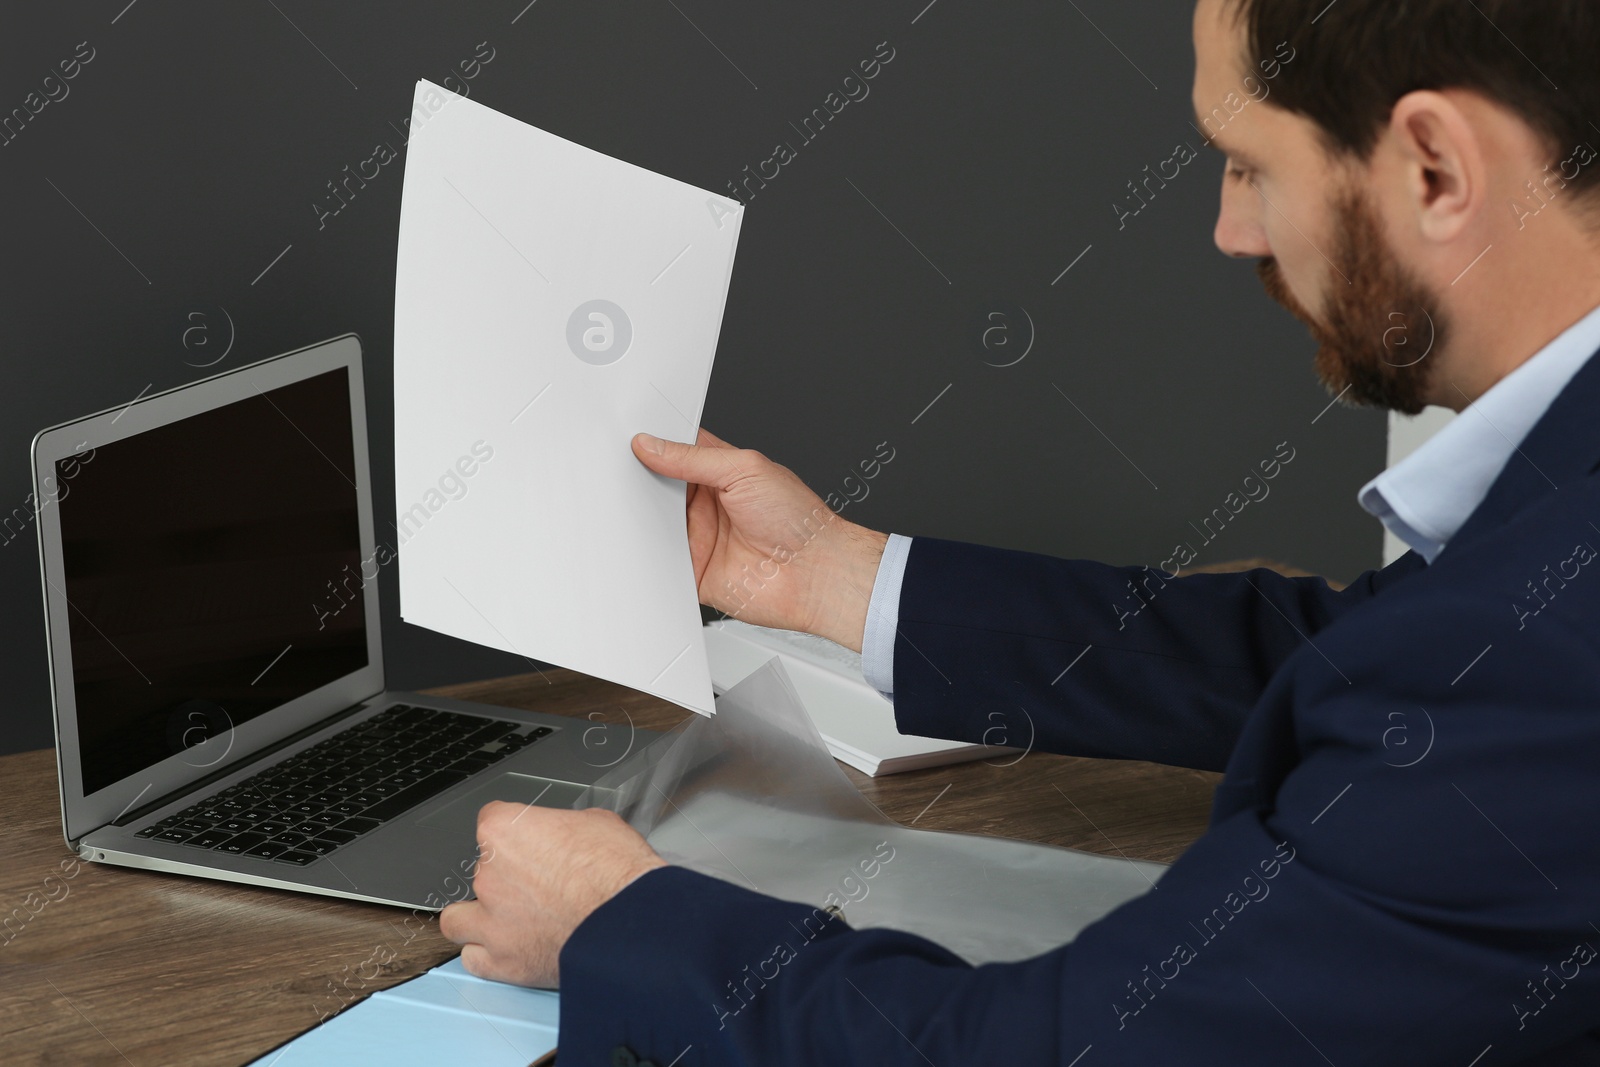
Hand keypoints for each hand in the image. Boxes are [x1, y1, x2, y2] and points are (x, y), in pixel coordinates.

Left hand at [439, 801, 665, 986]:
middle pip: (479, 870)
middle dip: (505, 876)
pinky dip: (486, 954)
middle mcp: (489, 874)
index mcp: (506, 831)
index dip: (513, 831)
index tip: (525, 842)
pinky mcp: (500, 960)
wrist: (629, 924)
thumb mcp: (597, 824)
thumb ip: (563, 830)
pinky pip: (472, 957)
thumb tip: (565, 837)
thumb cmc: (619, 873)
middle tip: (536, 884)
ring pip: (457, 919)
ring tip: (504, 919)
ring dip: (477, 917)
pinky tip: (506, 947)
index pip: (490, 819)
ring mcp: (490, 920)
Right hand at [631, 428, 888, 650]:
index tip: (626, 441)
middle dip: (638, 481)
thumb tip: (653, 445)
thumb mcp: (745, 469)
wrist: (815, 574)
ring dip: (640, 518)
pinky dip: (646, 556)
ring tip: (626, 507)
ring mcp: (699, 538)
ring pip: (653, 525)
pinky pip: (659, 563)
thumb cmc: (799, 519)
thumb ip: (694, 458)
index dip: (651, 446)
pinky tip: (638, 544)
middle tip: (618, 473)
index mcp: (720, 473)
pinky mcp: (693, 572)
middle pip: (657, 488)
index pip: (675, 452)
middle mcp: (707, 504)